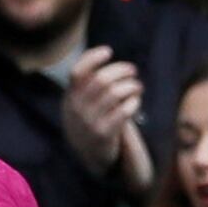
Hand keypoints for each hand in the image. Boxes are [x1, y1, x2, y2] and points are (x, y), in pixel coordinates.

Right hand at [62, 46, 142, 176]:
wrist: (89, 154)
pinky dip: (133, 102)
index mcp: (70, 97)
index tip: (108, 52)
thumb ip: (87, 83)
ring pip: (114, 93)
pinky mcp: (104, 134)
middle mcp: (77, 109)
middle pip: (101, 80)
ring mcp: (89, 122)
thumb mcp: (81, 102)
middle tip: (132, 71)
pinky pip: (123, 111)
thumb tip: (104, 53)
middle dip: (121, 70)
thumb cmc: (91, 119)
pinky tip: (136, 102)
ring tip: (137, 86)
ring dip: (131, 86)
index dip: (92, 58)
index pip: (77, 72)